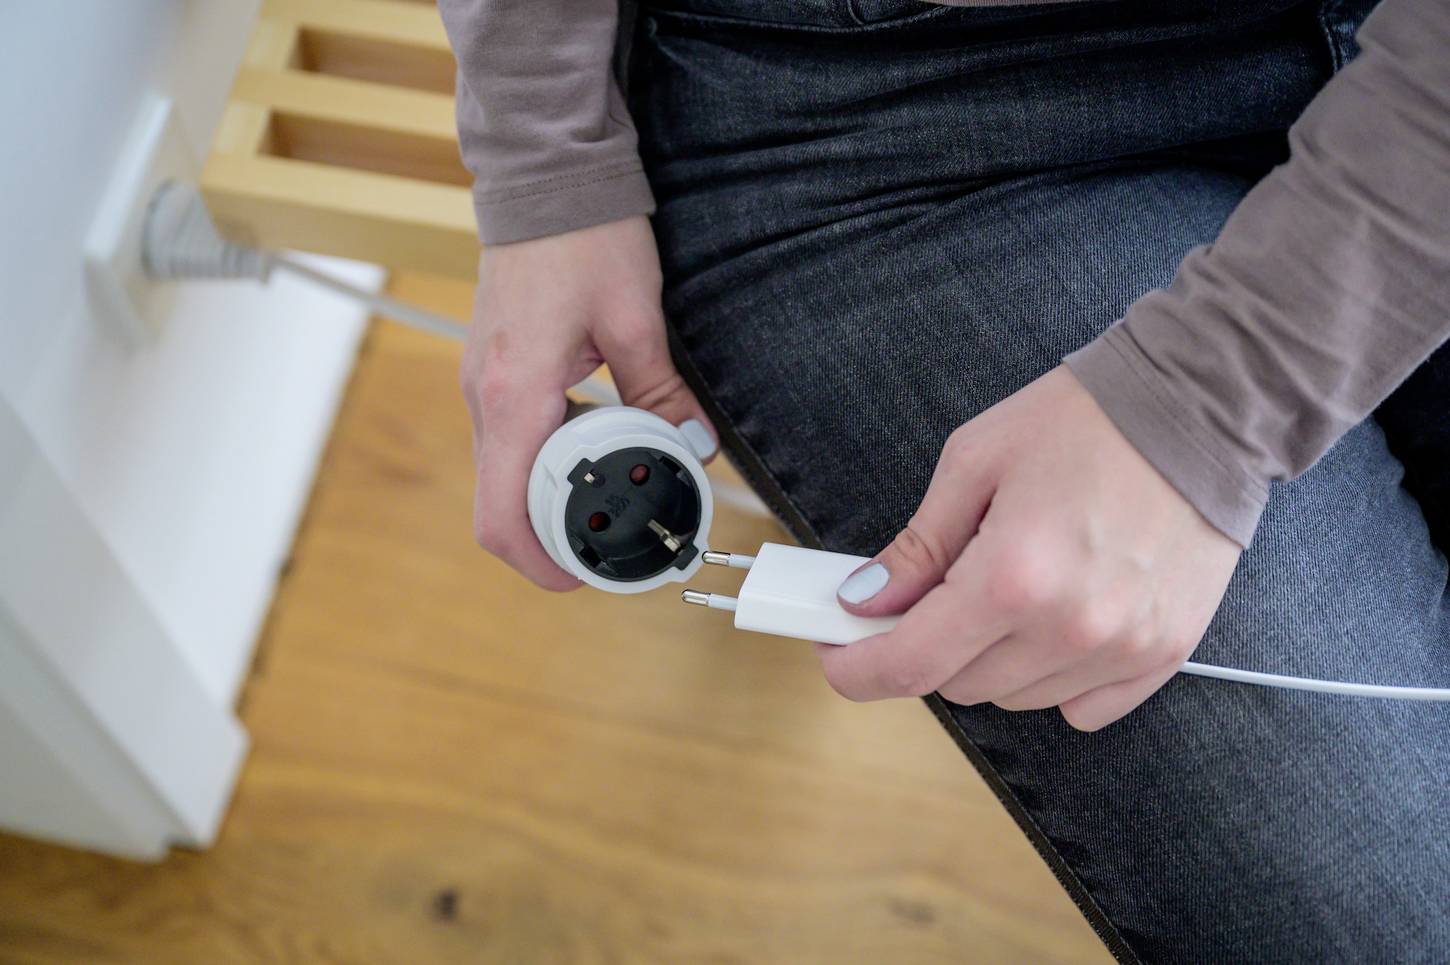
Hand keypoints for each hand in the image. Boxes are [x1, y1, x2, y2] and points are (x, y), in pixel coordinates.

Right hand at [461, 216, 714, 589]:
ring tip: (612, 497)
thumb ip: (660, 392)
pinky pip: (509, 437)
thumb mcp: (634, 318)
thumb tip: (693, 448)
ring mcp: (480, 382)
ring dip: (550, 498)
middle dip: (552, 537)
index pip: (501, 514)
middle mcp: (482, 396)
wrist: (544, 174)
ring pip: (503, 472)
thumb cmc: (583, 234)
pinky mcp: (492, 368)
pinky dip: (545, 461)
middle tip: (613, 542)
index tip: (582, 577)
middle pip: (499, 503)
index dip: (538, 563)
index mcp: (513, 395)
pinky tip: (594, 448)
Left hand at [822, 365, 1241, 730]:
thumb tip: (865, 601)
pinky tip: (1057, 618)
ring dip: (991, 658)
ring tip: (1012, 586)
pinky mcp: (1163, 654)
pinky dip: (1053, 676)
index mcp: (1011, 576)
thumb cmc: (1088, 421)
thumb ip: (916, 546)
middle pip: (957, 684)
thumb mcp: (974, 462)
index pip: (908, 664)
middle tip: (934, 590)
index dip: (856, 667)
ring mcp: (1120, 649)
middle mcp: (1068, 627)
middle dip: (929, 642)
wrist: (1199, 408)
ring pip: (1014, 698)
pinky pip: (1080, 707)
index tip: (838, 654)